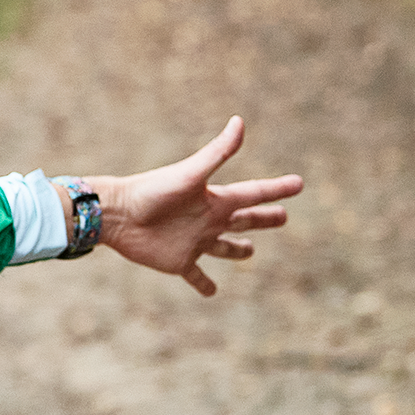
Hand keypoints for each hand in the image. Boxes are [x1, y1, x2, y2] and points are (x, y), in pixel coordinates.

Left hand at [78, 116, 301, 296]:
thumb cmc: (152, 192)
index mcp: (215, 199)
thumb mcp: (190, 174)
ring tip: (250, 251)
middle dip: (265, 219)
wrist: (116, 214)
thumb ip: (217, 152)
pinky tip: (212, 292)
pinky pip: (196, 276)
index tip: (299, 184)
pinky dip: (204, 284)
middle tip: (284, 217)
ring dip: (238, 250)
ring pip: (224, 248)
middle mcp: (208, 220)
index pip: (254, 193)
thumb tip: (239, 121)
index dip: (276, 189)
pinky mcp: (178, 261)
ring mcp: (194, 241)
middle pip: (245, 220)